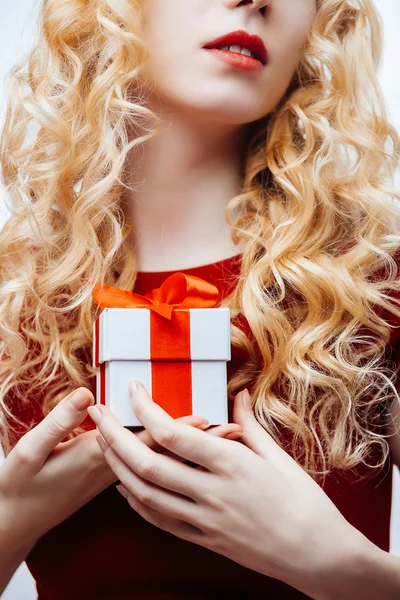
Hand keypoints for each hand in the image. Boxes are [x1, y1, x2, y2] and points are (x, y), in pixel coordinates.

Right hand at [0, 385, 241, 550]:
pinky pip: (152, 481)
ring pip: (164, 470)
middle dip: (200, 443)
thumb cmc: (19, 485)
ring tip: (223, 443)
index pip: (148, 443)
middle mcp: (114, 475)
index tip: (206, 416)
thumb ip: (59, 422)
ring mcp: (113, 483)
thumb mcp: (30, 450)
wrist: (14, 520)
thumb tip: (85, 398)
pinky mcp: (108, 485)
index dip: (177, 428)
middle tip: (234, 429)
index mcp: (97, 462)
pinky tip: (183, 464)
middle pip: (167, 457)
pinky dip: (172, 470)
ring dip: (193, 456)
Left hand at [89, 380, 366, 597]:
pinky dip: (138, 502)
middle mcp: (212, 492)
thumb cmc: (304, 503)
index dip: (146, 409)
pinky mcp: (205, 540)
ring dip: (118, 468)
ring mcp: (205, 520)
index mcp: (232, 464)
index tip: (133, 389)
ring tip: (103, 445)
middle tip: (98, 414)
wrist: (318, 557)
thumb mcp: (279, 457)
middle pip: (148, 464)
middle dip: (115, 436)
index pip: (174, 433)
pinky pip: (161, 521)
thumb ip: (250, 425)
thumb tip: (238, 394)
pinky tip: (125, 487)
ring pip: (146, 494)